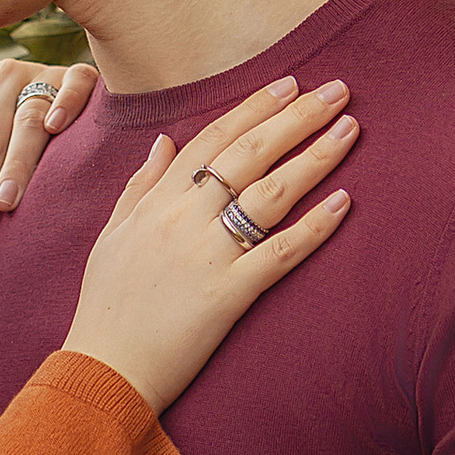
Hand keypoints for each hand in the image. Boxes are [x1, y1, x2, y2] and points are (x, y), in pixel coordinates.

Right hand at [63, 75, 357, 412]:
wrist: (104, 369)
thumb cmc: (106, 308)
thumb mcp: (111, 236)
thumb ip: (139, 186)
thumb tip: (164, 141)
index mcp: (156, 202)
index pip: (212, 138)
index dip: (253, 107)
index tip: (289, 84)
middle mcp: (183, 220)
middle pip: (249, 154)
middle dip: (296, 117)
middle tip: (337, 91)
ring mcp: (206, 255)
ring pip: (269, 193)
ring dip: (314, 157)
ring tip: (350, 129)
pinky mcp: (228, 295)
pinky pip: (280, 252)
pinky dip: (314, 226)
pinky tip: (344, 201)